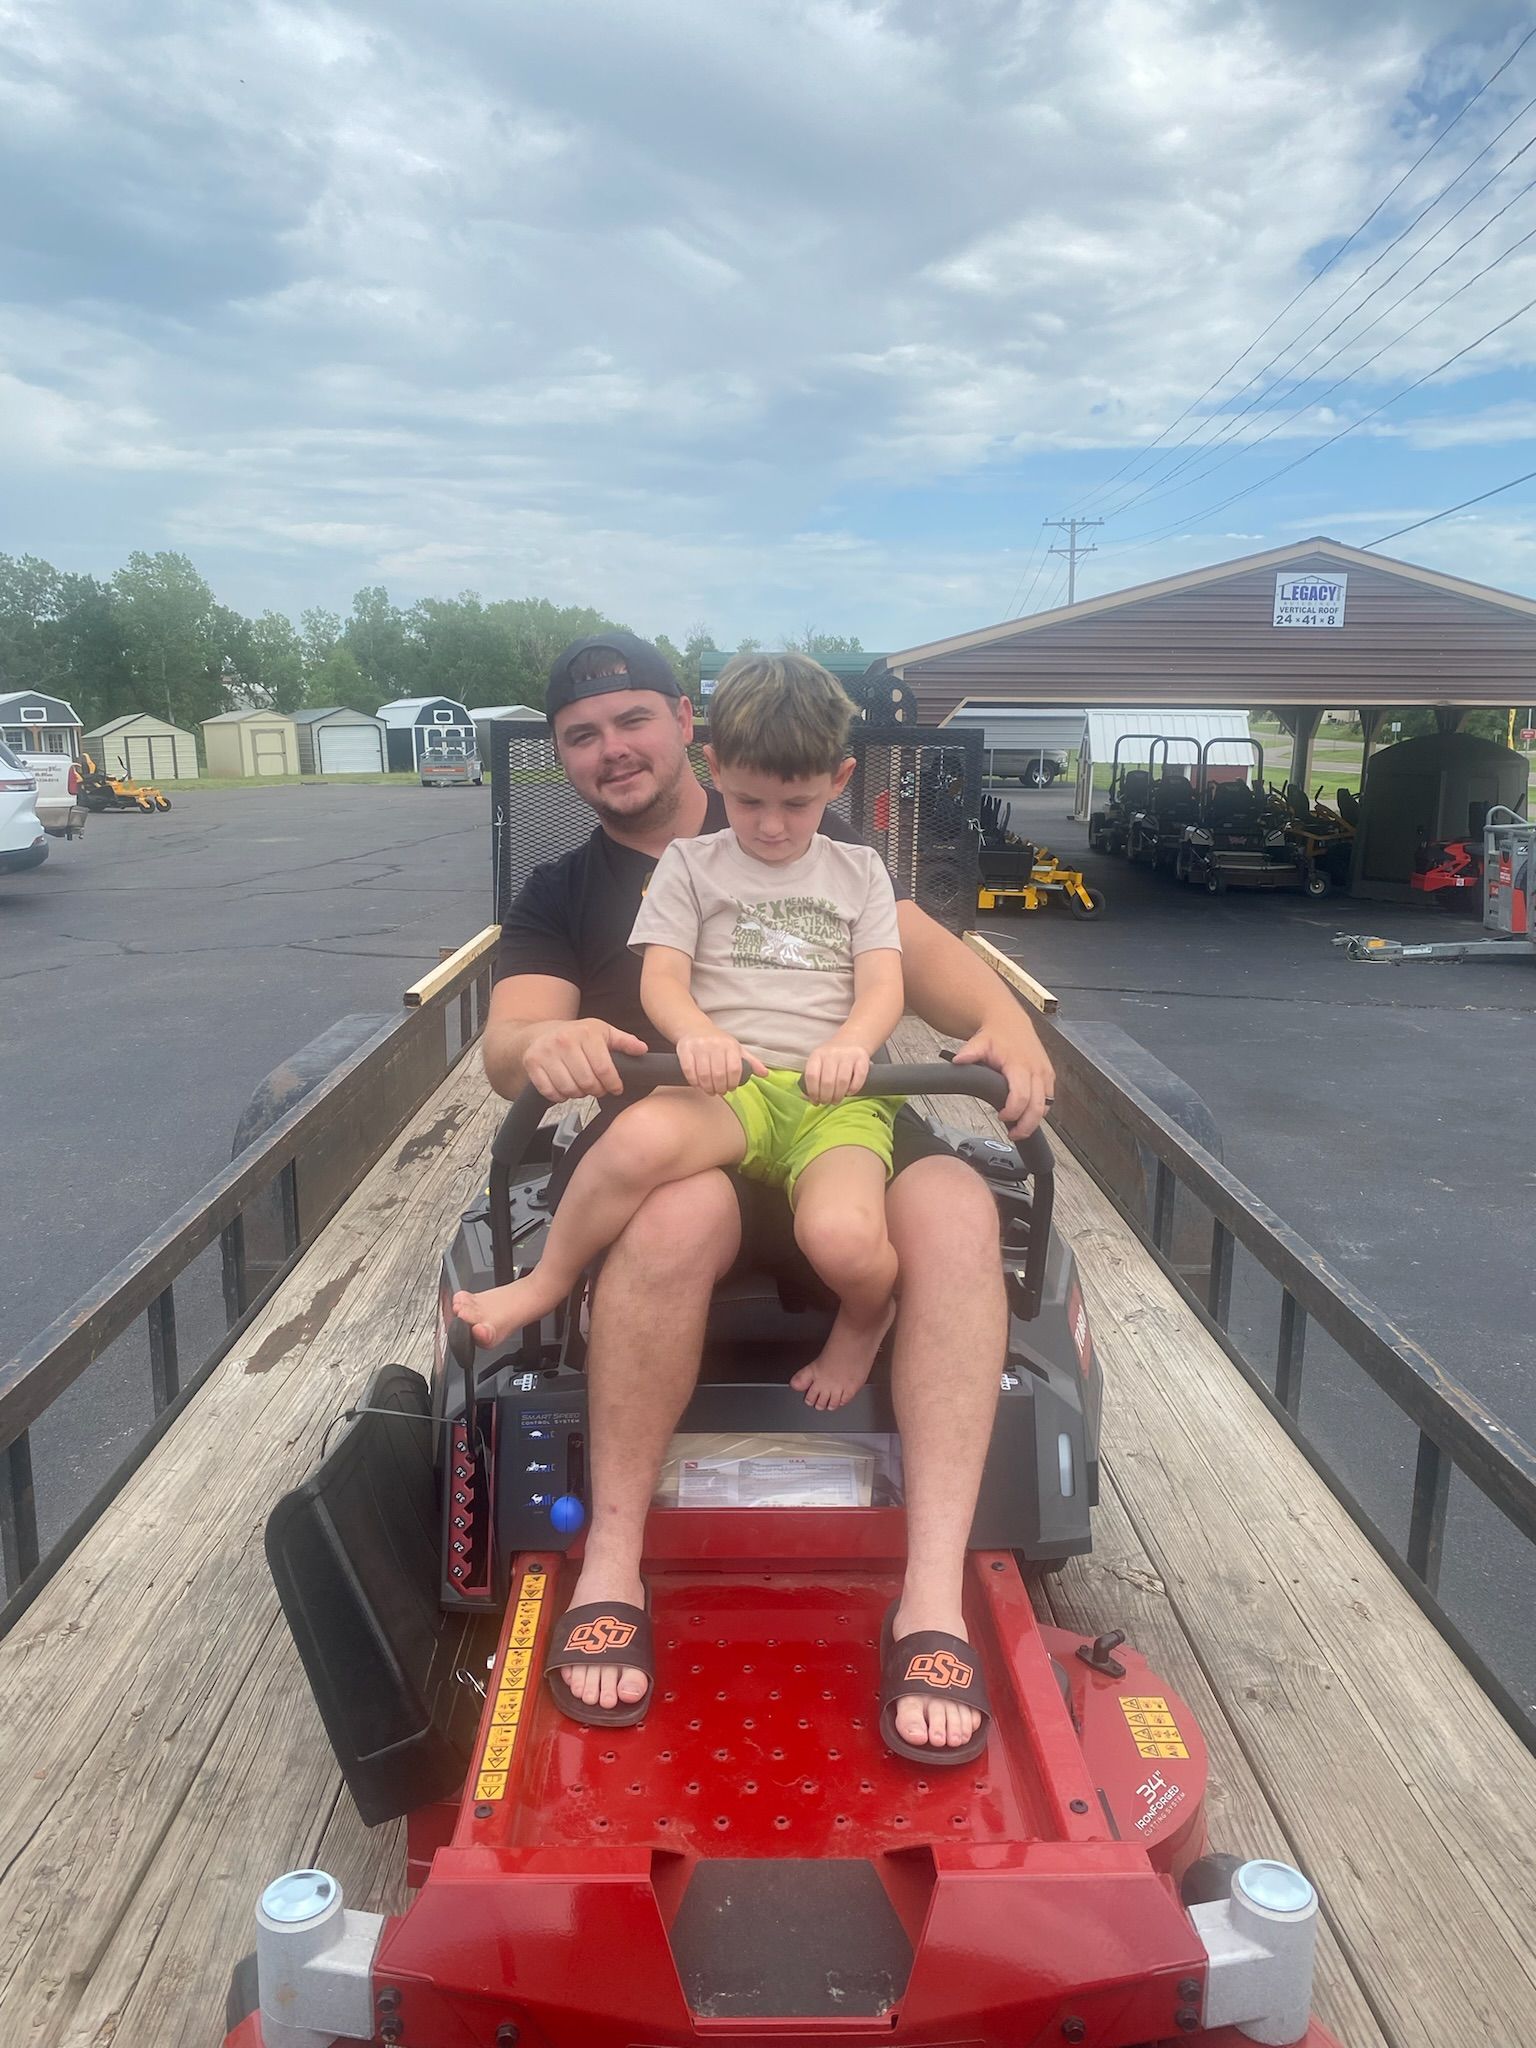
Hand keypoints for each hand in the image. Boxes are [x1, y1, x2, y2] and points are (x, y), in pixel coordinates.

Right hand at [521, 1017, 648, 1100]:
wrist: (540, 1034)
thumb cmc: (575, 1035)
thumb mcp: (602, 1033)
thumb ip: (624, 1042)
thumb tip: (642, 1049)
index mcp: (586, 1032)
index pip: (604, 1068)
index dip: (612, 1084)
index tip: (615, 1088)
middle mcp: (565, 1041)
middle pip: (587, 1082)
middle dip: (596, 1090)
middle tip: (597, 1088)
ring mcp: (546, 1052)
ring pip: (569, 1089)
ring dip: (578, 1094)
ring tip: (581, 1086)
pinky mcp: (532, 1064)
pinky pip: (549, 1091)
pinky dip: (559, 1096)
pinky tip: (565, 1089)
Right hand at [677, 1030, 765, 1094]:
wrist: (694, 1028)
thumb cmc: (718, 1042)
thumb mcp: (736, 1049)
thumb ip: (751, 1062)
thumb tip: (765, 1074)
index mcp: (730, 1045)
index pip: (735, 1069)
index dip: (733, 1083)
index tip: (731, 1089)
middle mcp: (715, 1045)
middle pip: (719, 1074)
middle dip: (720, 1088)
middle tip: (720, 1092)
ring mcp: (699, 1047)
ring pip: (703, 1074)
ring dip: (707, 1087)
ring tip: (710, 1091)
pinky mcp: (684, 1049)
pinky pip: (689, 1071)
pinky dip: (694, 1082)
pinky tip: (698, 1085)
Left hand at [802, 1039, 870, 1103]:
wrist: (851, 1041)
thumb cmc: (831, 1058)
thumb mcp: (818, 1063)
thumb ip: (811, 1079)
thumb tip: (805, 1098)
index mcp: (817, 1055)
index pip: (811, 1076)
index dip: (812, 1092)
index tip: (815, 1101)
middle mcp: (832, 1054)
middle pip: (827, 1081)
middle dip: (826, 1097)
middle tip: (826, 1103)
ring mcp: (848, 1055)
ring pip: (842, 1081)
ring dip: (838, 1096)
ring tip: (836, 1100)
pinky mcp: (862, 1058)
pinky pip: (859, 1077)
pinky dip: (853, 1089)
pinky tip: (849, 1093)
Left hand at [951, 1011, 1053, 1135]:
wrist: (1010, 1022)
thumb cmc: (996, 1035)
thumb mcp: (979, 1042)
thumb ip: (969, 1053)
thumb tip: (958, 1060)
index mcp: (1019, 1064)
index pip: (1022, 1096)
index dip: (1013, 1112)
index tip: (1002, 1117)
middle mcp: (1036, 1070)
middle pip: (1038, 1107)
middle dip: (1027, 1125)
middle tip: (1013, 1134)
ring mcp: (1045, 1074)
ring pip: (1046, 1106)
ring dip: (1034, 1121)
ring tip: (1019, 1128)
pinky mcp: (1049, 1076)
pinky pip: (1049, 1100)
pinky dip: (1040, 1110)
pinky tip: (1027, 1115)